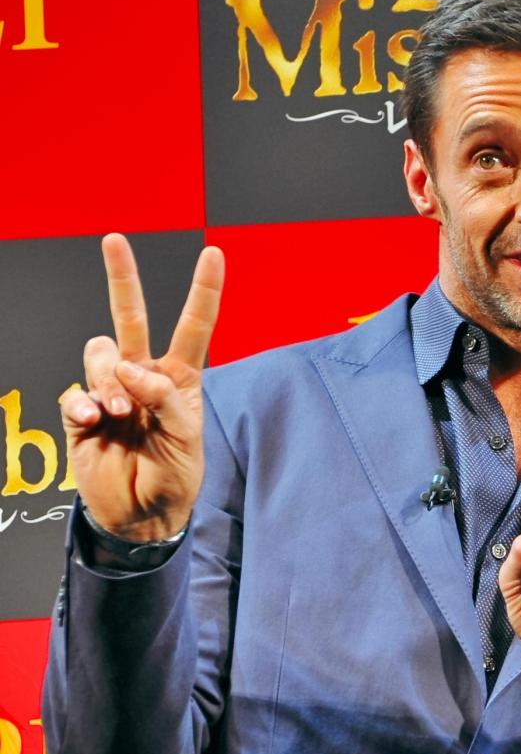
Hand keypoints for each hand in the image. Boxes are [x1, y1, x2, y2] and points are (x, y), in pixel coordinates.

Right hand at [58, 234, 224, 540]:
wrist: (140, 513)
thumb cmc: (174, 474)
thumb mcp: (186, 438)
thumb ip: (164, 398)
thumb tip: (129, 367)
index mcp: (179, 378)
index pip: (194, 326)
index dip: (204, 290)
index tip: (214, 252)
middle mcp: (143, 375)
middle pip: (130, 316)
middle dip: (122, 277)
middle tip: (115, 239)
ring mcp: (108, 391)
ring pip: (99, 353)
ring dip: (108, 379)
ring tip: (120, 415)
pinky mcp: (80, 411)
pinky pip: (74, 390)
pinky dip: (83, 404)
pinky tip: (94, 423)